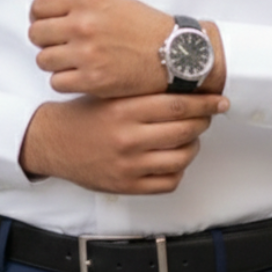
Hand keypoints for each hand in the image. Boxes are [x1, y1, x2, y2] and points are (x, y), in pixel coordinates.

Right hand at [19, 92, 228, 194]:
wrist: (53, 142)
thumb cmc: (84, 114)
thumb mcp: (110, 92)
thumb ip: (143, 90)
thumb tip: (185, 85)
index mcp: (125, 109)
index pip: (177, 104)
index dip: (204, 102)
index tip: (218, 100)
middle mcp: (128, 137)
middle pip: (184, 129)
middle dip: (203, 121)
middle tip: (207, 114)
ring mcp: (129, 165)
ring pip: (182, 157)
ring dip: (193, 145)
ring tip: (189, 136)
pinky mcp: (128, 186)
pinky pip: (169, 181)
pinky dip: (178, 169)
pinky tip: (173, 157)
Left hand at [28, 0, 171, 96]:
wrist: (173, 51)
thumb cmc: (141, 24)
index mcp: (87, 1)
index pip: (38, 6)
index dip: (40, 15)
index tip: (51, 22)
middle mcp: (84, 25)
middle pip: (36, 33)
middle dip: (45, 39)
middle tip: (62, 42)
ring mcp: (87, 54)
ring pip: (43, 60)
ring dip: (54, 61)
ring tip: (72, 59)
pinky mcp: (93, 80)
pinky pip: (56, 82)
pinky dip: (65, 80)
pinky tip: (81, 73)